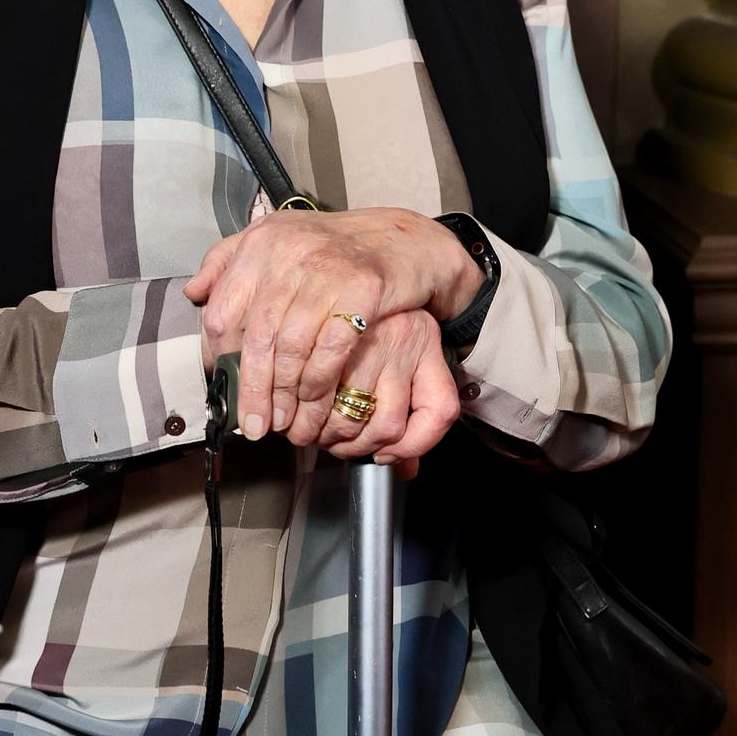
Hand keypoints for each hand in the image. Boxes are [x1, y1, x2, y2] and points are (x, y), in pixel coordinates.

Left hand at [185, 206, 479, 441]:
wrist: (399, 238)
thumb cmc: (331, 247)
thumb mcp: (275, 239)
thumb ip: (228, 262)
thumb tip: (194, 293)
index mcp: (259, 244)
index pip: (223, 312)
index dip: (220, 358)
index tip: (224, 386)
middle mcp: (289, 254)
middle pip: (257, 337)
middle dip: (253, 390)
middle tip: (254, 424)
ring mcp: (327, 271)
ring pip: (292, 349)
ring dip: (286, 395)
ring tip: (284, 423)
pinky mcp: (363, 289)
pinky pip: (331, 349)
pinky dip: (319, 383)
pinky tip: (315, 404)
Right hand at [301, 308, 459, 476]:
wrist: (349, 264)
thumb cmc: (375, 319)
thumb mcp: (404, 356)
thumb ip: (412, 415)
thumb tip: (405, 471)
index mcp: (426, 344)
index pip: (440, 410)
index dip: (413, 447)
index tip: (386, 455)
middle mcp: (402, 339)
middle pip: (387, 426)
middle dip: (355, 448)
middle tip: (333, 444)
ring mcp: (366, 333)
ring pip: (349, 417)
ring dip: (326, 437)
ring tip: (310, 431)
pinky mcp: (324, 329)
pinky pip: (316, 393)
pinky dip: (304, 415)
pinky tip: (296, 412)